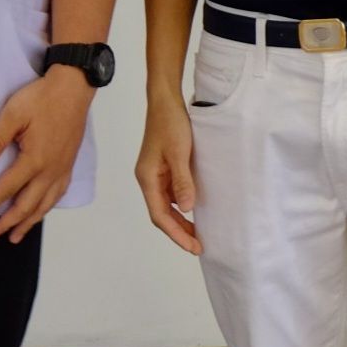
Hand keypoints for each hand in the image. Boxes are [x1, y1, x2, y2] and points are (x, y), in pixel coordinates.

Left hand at [0, 66, 93, 243]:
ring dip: (27, 223)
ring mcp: (62, 169)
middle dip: (6, 224)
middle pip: (26, 206)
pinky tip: (40, 210)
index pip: (6, 190)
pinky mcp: (69, 164)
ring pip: (44, 205)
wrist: (74, 88)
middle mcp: (50, 171)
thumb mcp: (13, 114)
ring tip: (14, 236)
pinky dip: (46, 208)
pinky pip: (57, 195)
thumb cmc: (42, 98)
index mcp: (34, 160)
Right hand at [135, 92, 200, 253]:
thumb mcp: (180, 153)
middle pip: (161, 213)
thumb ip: (182, 181)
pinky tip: (193, 208)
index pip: (159, 215)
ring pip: (165, 205)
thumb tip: (186, 210)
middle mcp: (148, 179)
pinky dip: (181, 205)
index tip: (194, 246)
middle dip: (178, 231)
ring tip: (198, 233)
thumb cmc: (171, 124)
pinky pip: (170, 193)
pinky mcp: (162, 167)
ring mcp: (154, 173)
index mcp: (147, 178)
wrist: (165, 100)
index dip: (176, 234)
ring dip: (180, 220)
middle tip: (199, 245)